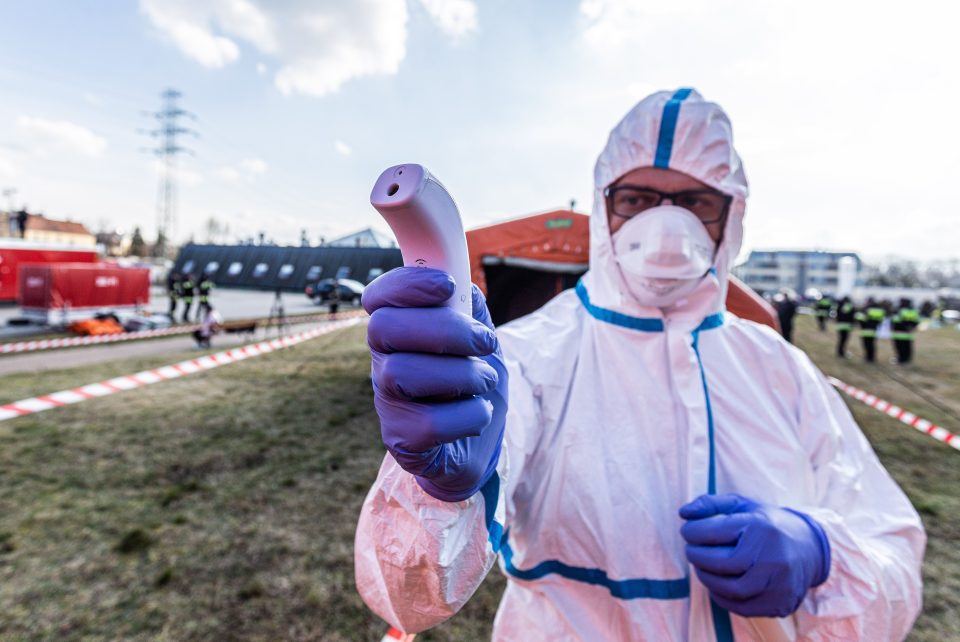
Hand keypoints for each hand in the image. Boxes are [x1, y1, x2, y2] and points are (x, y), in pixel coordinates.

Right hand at [363, 267, 507, 501]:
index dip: (406, 284)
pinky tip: (478, 413)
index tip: (447, 285)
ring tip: (485, 381)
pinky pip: (429, 422)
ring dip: (462, 374)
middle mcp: (383, 363)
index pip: (378, 297)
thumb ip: (471, 311)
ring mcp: (388, 402)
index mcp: (399, 332)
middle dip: (444, 329)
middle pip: (385, 328)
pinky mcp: (401, 439)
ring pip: (403, 373)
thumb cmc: (474, 386)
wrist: (480, 445)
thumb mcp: (480, 342)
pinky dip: (468, 414)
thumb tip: (464, 285)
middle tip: (484, 341)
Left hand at [679, 494, 830, 617]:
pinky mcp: (780, 603)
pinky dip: (721, 597)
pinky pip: (741, 607)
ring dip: (707, 579)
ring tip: (702, 567)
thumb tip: (683, 513)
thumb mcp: (743, 505)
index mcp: (761, 527)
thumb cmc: (768, 524)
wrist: (811, 549)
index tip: (688, 531)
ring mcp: (779, 583)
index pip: (714, 532)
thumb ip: (711, 504)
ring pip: (731, 589)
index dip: (692, 532)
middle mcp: (773, 556)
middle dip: (697, 557)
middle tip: (691, 551)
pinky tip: (717, 584)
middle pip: (721, 563)